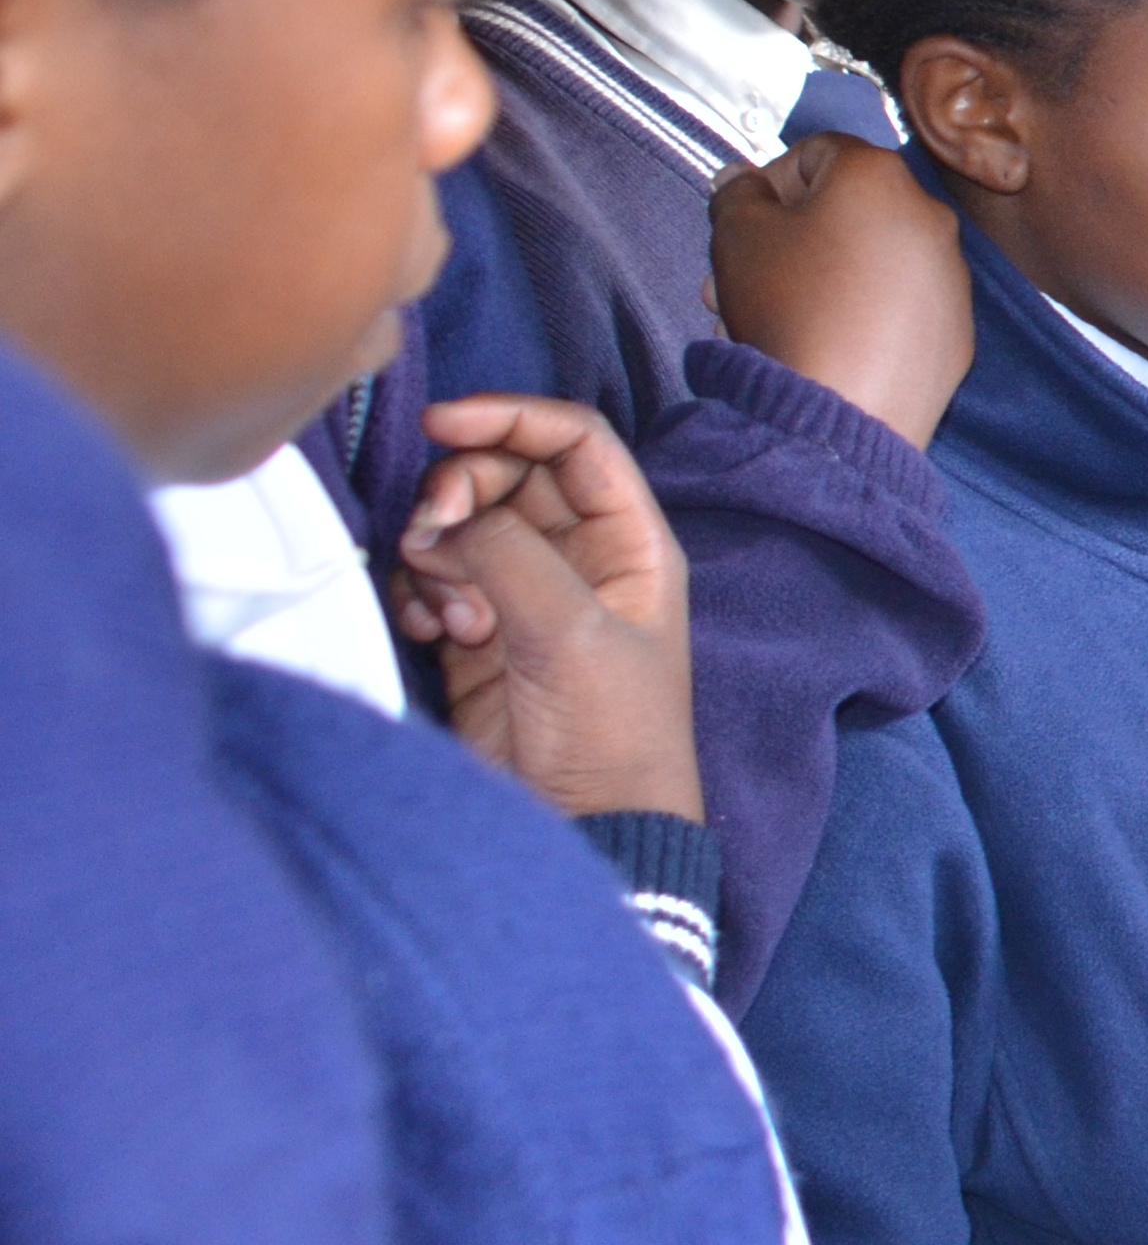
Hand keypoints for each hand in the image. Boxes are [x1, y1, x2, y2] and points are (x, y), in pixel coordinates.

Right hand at [391, 395, 704, 819]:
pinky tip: (435, 631)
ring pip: (462, 523)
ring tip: (451, 607)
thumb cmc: (608, 734)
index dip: (510, 417)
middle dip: (460, 488)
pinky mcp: (478, 634)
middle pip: (507, 473)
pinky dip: (420, 590)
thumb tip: (450, 511)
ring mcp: (526, 594)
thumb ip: (509, 551)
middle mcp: (582, 557)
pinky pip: (433, 577)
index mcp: (630, 542)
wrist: (585, 827)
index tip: (440, 422)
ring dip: (437, 547)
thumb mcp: (568, 631)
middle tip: (434, 530)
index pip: (574, 440)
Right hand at [708, 136, 971, 446]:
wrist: (842, 410)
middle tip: (737, 277)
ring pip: (868, 262)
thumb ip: (734, 193)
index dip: (770, 180)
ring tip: (768, 321)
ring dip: (814, 280)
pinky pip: (898, 307)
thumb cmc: (789, 310)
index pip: (816, 152)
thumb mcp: (736, 234)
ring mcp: (950, 275)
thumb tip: (739, 178)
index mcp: (877, 176)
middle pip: (843, 211)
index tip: (743, 217)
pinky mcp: (956, 329)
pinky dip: (860, 316)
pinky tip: (819, 347)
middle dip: (784, 240)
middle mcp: (927, 216)